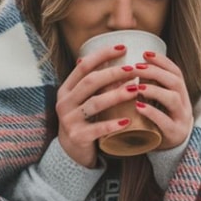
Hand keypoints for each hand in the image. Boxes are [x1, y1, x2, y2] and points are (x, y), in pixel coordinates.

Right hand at [55, 43, 142, 166]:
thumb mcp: (82, 100)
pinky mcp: (77, 136)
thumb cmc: (83, 120)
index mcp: (66, 88)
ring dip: (116, 95)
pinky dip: (112, 124)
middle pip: (90, 82)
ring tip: (135, 90)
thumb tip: (109, 58)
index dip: (103, 55)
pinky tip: (127, 121)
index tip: (122, 47)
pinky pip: (97, 128)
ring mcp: (69, 119)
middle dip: (113, 73)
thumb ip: (92, 82)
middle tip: (133, 69)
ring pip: (95, 103)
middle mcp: (65, 102)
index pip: (84, 66)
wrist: (70, 152)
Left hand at [132, 50, 192, 150]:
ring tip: (137, 87)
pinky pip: (166, 122)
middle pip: (175, 81)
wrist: (172, 151)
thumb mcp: (157, 102)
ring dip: (154, 90)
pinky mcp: (175, 134)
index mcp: (181, 93)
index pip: (175, 71)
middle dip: (155, 72)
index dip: (161, 61)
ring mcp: (182, 119)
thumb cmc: (159, 122)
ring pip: (173, 99)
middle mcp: (185, 104)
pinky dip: (152, 112)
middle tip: (136, 68)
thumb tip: (127, 68)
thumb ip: (149, 86)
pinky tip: (138, 107)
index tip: (144, 53)